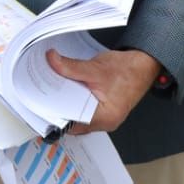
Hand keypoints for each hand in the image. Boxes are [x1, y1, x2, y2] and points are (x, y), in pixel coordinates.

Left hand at [45, 48, 160, 134]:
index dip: (54, 113)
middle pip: (72, 120)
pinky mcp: (102, 111)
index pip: (71, 122)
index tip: (38, 103)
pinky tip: (64, 90)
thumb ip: (70, 67)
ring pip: (76, 115)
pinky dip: (73, 100)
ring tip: (50, 92)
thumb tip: (51, 61)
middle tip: (40, 96)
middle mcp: (104, 123)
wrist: (145, 65)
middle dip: (56, 108)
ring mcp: (104, 119)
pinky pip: (82, 109)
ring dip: (64, 104)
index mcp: (104, 117)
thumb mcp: (95, 67)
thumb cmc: (127, 70)